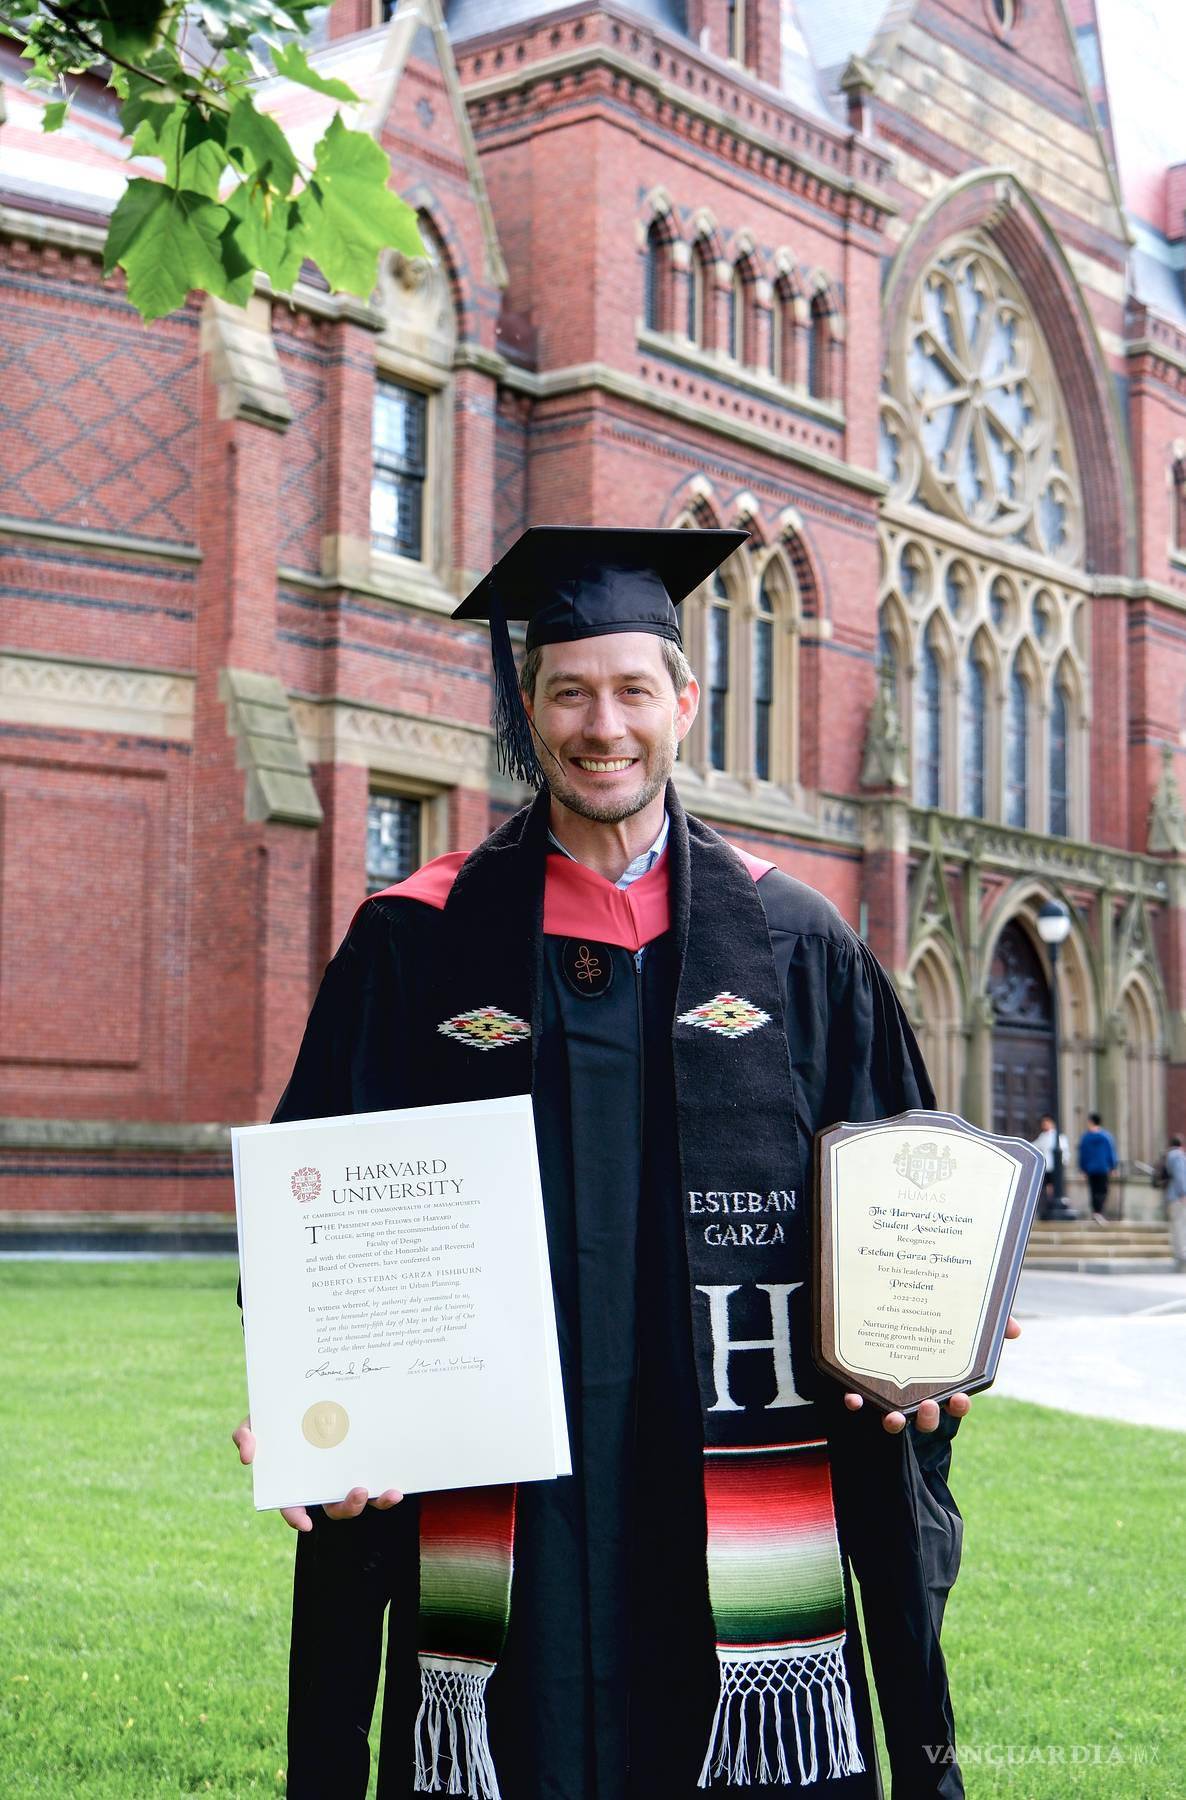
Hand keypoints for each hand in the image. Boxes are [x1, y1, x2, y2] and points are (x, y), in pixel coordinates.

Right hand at [232, 1417, 402, 1531]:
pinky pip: (379, 1485)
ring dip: (373, 1501)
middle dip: (348, 1506)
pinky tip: (397, 1486)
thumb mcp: (257, 1420)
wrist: (308, 1393)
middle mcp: (323, 1483)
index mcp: (296, 1480)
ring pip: (360, 1501)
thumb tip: (247, 1455)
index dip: (296, 1517)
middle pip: (335, 1508)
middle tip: (356, 1491)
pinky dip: (387, 1492)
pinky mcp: (366, 1466)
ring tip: (385, 1491)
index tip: (305, 1523)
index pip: (292, 1506)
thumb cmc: (279, 1414)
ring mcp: (345, 1476)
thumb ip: (245, 1434)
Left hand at [842, 1314, 1021, 1434]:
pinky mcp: (865, 1384)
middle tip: (929, 1406)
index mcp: (943, 1382)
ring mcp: (891, 1394)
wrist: (882, 1304)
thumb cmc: (931, 1318)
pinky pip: (860, 1401)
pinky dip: (857, 1401)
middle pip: (928, 1418)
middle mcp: (919, 1393)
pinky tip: (853, 1398)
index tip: (960, 1399)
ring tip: (894, 1417)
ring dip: (895, 1422)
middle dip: (929, 1418)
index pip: (958, 1402)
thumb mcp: (962, 1317)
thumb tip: (1014, 1330)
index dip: (960, 1405)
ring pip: (895, 1419)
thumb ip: (987, 1323)